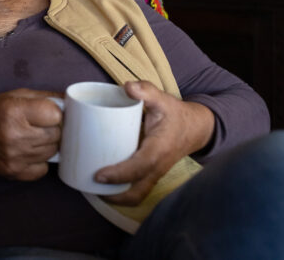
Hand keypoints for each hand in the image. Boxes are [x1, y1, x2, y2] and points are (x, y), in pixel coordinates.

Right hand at [0, 89, 62, 180]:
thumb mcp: (14, 95)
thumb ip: (44, 97)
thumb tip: (71, 102)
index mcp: (14, 111)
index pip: (55, 115)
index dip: (54, 113)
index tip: (47, 113)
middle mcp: (15, 135)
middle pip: (56, 134)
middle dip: (52, 129)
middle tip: (39, 125)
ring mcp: (15, 156)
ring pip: (52, 152)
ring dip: (47, 144)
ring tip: (32, 137)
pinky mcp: (14, 172)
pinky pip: (43, 169)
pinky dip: (40, 161)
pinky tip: (28, 151)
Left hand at [96, 81, 214, 205]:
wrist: (194, 128)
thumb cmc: (175, 114)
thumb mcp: (163, 100)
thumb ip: (147, 91)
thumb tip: (128, 86)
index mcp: (159, 149)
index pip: (140, 167)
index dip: (119, 174)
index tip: (98, 175)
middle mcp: (157, 167)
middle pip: (137, 192)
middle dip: (113, 196)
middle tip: (89, 186)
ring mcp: (155, 174)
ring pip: (136, 195)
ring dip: (115, 197)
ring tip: (91, 188)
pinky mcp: (150, 174)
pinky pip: (136, 190)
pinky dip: (120, 192)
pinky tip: (102, 184)